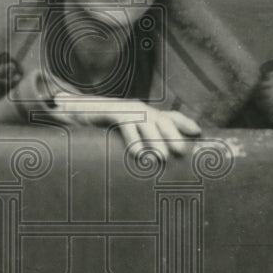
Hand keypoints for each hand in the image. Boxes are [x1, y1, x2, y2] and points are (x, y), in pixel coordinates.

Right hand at [52, 93, 201, 159]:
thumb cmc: (100, 128)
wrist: (73, 112)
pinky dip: (133, 139)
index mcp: (145, 115)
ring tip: (161, 158)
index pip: (170, 116)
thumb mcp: (124, 136)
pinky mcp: (111, 112)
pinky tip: (138, 155)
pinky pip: (126, 124)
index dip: (185, 123)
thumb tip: (155, 163)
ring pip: (146, 123)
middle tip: (181, 152)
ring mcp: (125, 109)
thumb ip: (140, 144)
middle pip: (162, 119)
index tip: (199, 132)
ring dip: (155, 140)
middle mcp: (138, 110)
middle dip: (173, 134)